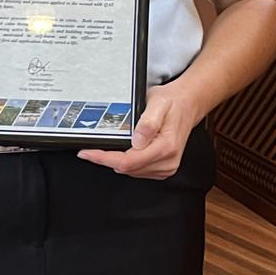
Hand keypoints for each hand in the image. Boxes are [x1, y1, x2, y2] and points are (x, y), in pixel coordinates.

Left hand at [77, 81, 200, 178]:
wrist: (187, 104)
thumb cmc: (172, 102)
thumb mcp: (158, 102)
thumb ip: (148, 122)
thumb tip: (137, 140)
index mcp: (165, 147)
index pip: (128, 162)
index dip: (104, 158)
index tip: (87, 153)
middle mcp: (167, 161)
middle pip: (127, 169)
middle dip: (106, 159)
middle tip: (90, 148)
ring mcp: (166, 166)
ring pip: (131, 172)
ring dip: (116, 161)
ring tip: (105, 148)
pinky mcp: (163, 167)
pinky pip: (138, 170)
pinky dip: (126, 163)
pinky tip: (122, 151)